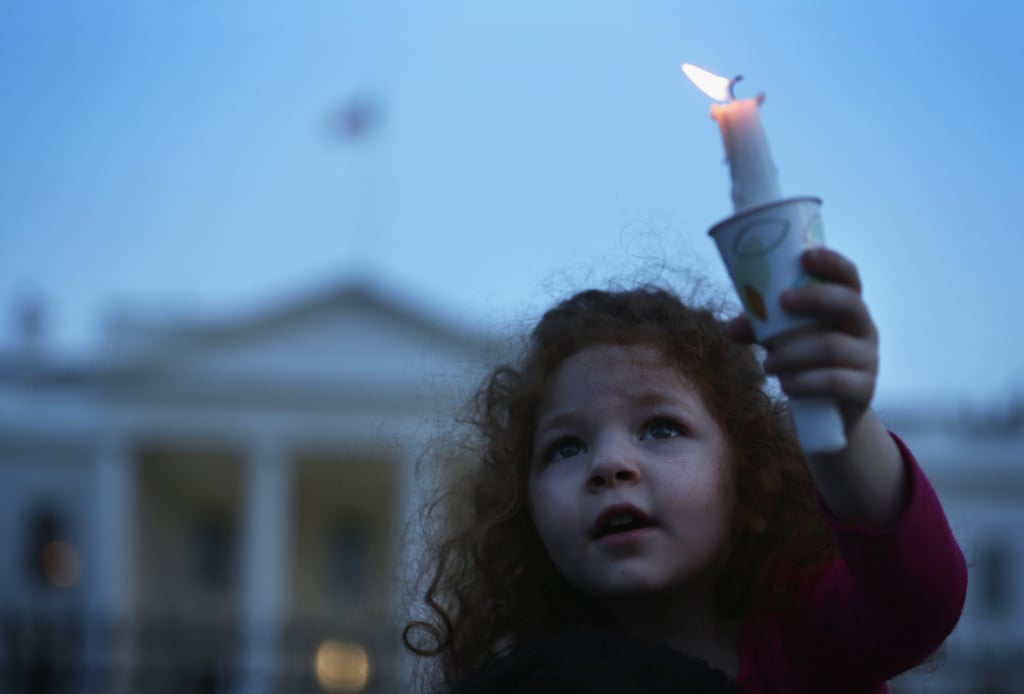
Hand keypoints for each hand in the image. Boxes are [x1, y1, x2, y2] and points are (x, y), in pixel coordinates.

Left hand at [726, 248, 878, 432]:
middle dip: (814, 298)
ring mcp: (867, 358)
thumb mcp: (783, 339)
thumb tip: (732, 327)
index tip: (805, 255)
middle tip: (782, 302)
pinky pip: (835, 381)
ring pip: (832, 346)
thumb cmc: (805, 361)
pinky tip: (787, 385)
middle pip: (848, 303)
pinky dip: (805, 382)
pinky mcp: (863, 389)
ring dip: (794, 352)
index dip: (831, 263)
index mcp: (847, 307)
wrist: (829, 411)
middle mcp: (863, 328)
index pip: (849, 277)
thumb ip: (761, 328)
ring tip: (768, 364)